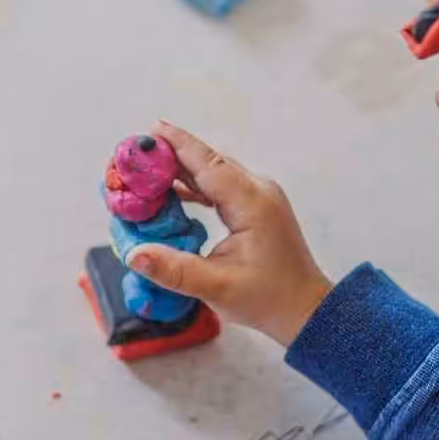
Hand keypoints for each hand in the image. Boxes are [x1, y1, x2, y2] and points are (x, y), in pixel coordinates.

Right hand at [121, 123, 332, 345]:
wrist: (305, 309)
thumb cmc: (268, 299)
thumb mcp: (216, 288)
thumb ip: (173, 270)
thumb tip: (134, 255)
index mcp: (252, 204)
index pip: (209, 164)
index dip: (179, 145)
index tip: (152, 129)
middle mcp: (258, 192)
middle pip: (210, 162)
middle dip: (172, 155)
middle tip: (138, 153)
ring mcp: (260, 198)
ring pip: (215, 173)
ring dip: (182, 170)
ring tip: (148, 169)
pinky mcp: (256, 208)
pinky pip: (221, 187)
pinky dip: (196, 186)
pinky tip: (173, 191)